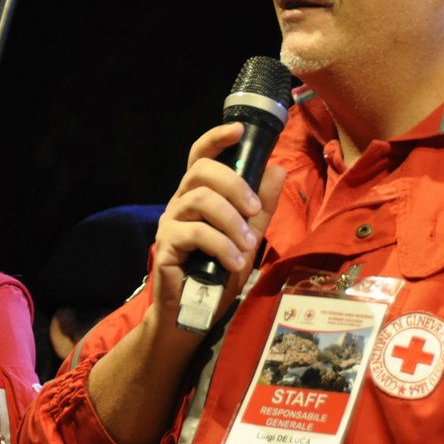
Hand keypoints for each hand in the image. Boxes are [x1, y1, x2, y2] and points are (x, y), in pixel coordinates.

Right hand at [145, 122, 285, 339]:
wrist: (194, 314)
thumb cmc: (218, 274)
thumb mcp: (248, 238)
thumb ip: (261, 207)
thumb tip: (277, 170)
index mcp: (198, 195)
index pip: (201, 155)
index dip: (217, 138)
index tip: (239, 130)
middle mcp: (180, 202)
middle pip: (201, 171)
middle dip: (234, 184)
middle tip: (253, 209)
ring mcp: (170, 223)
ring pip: (201, 200)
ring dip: (231, 220)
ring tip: (247, 245)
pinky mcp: (166, 246)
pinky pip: (195, 232)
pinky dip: (221, 245)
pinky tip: (235, 262)